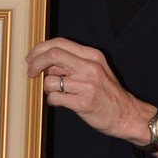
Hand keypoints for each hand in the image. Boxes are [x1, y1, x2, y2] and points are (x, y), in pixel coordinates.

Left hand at [27, 36, 155, 146]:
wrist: (126, 114)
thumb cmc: (108, 93)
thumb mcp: (96, 69)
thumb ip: (74, 62)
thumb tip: (47, 62)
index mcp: (92, 56)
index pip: (59, 43)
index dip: (40, 49)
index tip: (32, 58)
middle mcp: (90, 67)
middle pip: (52, 55)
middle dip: (35, 63)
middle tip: (31, 72)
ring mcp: (87, 85)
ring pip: (50, 80)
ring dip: (47, 87)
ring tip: (56, 92)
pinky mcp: (83, 103)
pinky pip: (55, 97)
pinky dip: (52, 100)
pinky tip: (59, 102)